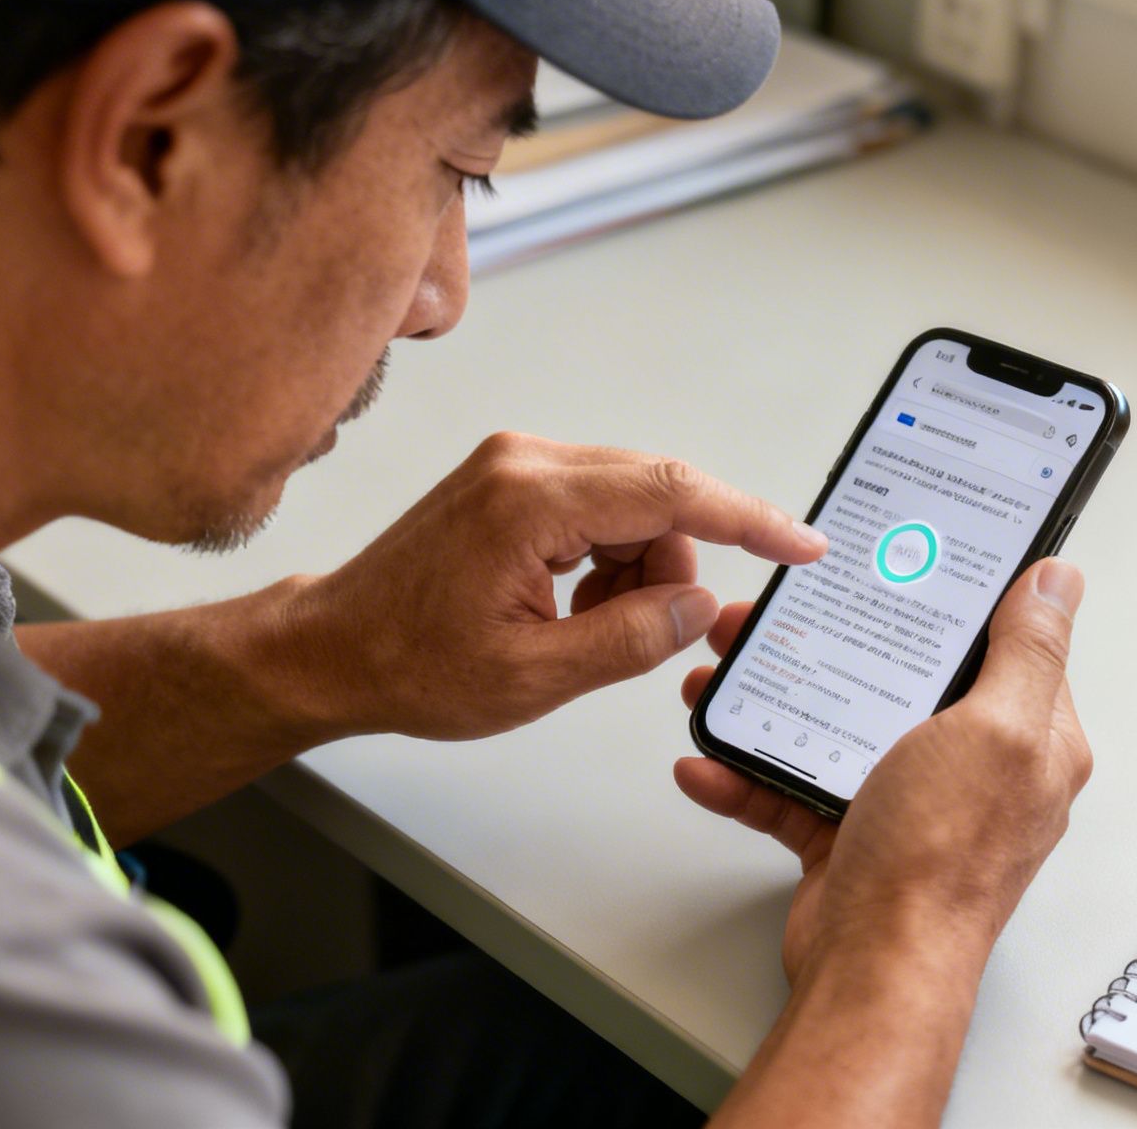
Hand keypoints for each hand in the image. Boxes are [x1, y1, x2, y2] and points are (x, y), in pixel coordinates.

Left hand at [262, 432, 826, 741]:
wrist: (334, 648)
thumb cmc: (410, 664)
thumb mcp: (534, 676)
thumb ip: (630, 639)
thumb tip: (698, 605)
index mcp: (531, 500)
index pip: (673, 492)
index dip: (750, 520)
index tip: (801, 544)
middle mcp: (525, 461)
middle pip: (657, 494)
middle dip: (671, 566)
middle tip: (644, 633)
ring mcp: (516, 463)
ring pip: (632, 504)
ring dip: (635, 569)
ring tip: (582, 630)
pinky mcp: (511, 478)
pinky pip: (599, 508)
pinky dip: (607, 560)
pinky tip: (570, 607)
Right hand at [676, 559, 1092, 981]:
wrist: (872, 968)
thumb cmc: (941, 863)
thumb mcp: (997, 730)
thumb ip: (1027, 652)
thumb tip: (1058, 583)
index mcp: (1027, 737)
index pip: (999, 643)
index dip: (951, 598)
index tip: (901, 562)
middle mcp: (972, 768)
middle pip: (900, 677)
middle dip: (833, 643)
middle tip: (775, 617)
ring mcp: (908, 802)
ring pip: (836, 725)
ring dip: (772, 701)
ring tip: (721, 678)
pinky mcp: (850, 834)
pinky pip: (791, 787)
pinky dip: (745, 774)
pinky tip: (710, 760)